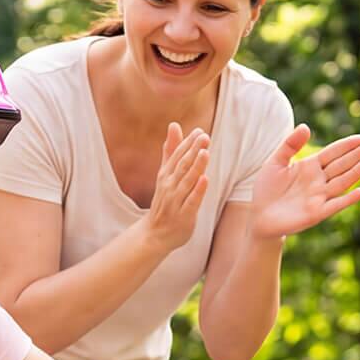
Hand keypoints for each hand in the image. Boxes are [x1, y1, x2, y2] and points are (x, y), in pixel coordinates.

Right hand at [142, 122, 210, 251]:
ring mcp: (175, 202)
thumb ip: (171, 151)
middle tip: (204, 137)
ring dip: (196, 167)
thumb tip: (174, 125)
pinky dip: (197, 191)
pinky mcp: (184, 216)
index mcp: (165, 176)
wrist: (154, 234)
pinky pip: (191, 202)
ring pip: (187, 182)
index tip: (199, 131)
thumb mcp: (165, 174)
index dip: (187, 144)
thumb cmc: (165, 202)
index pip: (177, 156)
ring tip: (205, 152)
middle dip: (193, 151)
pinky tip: (205, 179)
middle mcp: (169, 187)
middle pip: (182, 166)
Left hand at [247, 124, 359, 240]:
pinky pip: (335, 205)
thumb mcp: (275, 162)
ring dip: (356, 173)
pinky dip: (348, 200)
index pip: (334, 152)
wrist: (258, 216)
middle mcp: (319, 180)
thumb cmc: (267, 189)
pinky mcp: (316, 213)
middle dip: (357, 156)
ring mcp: (319, 197)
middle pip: (342, 165)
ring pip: (342, 182)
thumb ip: (290, 144)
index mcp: (311, 166)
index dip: (349, 145)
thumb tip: (306, 126)